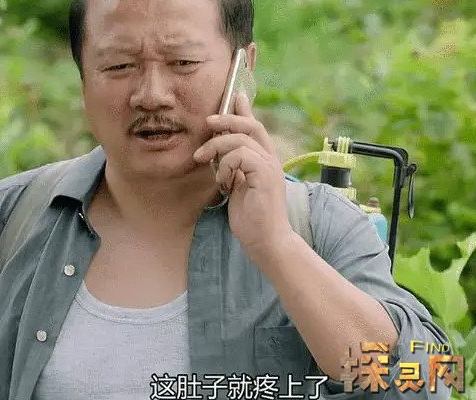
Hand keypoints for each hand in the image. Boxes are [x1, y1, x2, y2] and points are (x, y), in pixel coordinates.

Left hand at [193, 94, 295, 263]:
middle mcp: (270, 159)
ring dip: (217, 147)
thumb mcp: (238, 187)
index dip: (245, 110)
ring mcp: (269, 167)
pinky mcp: (265, 176)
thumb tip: (220, 155)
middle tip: (208, 121)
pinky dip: (226, 165)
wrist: (266, 241)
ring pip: (241, 139)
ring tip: (205, 162)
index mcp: (265, 160)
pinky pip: (242, 156)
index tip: (235, 95)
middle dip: (227, 118)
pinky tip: (222, 181)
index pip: (256, 127)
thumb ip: (233, 168)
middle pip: (251, 125)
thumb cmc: (251, 218)